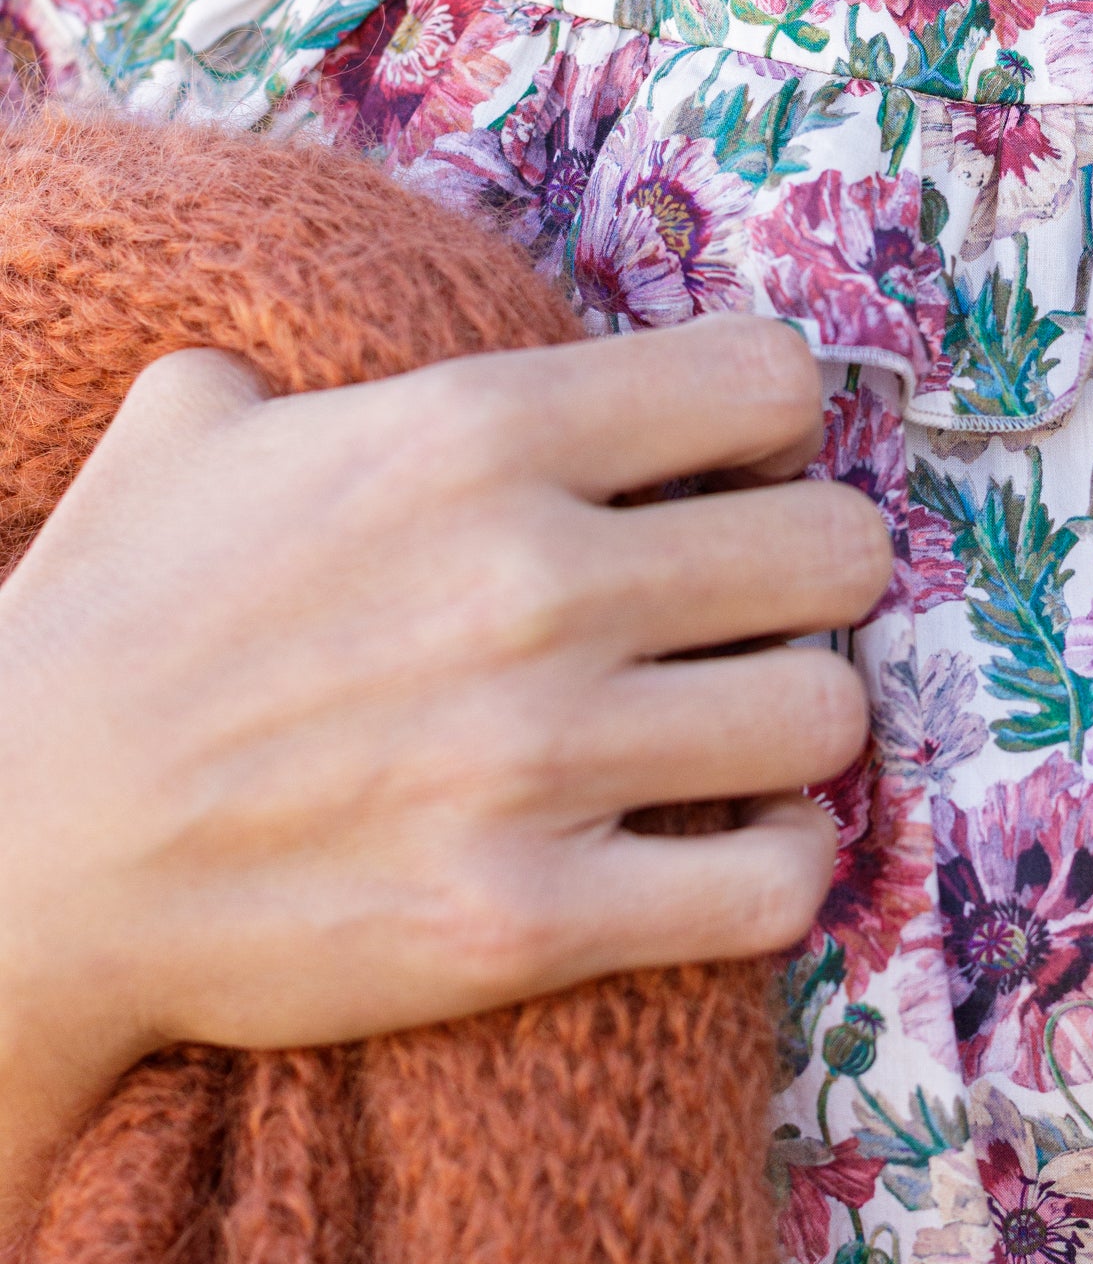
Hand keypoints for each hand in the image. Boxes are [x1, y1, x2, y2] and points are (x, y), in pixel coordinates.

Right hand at [0, 313, 885, 1181]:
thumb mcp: (192, 426)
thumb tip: (374, 344)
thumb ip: (328, 364)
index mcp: (474, 434)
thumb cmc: (107, 628)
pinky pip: (777, 883)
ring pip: (829, 713)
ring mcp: (541, 761)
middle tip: (752, 606)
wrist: (17, 856)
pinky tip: (723, 842)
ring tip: (737, 725)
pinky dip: (776, 862)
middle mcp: (533, 583)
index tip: (731, 470)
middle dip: (813, 572)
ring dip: (797, 719)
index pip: (770, 380)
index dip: (771, 425)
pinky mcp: (533, 920)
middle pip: (840, 548)